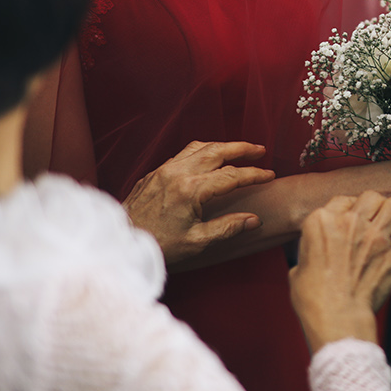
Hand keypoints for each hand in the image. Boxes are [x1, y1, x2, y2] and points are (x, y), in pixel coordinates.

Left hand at [122, 141, 274, 265]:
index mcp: (191, 190)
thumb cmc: (158, 245)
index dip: (253, 174)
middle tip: (260, 150)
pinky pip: (183, 153)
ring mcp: (165, 170)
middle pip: (217, 151)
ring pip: (200, 148)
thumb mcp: (197, 241)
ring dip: (222, 145)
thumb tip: (254, 220)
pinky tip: (209, 156)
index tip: (269, 175)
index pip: (231, 176)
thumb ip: (227, 227)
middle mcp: (178, 173)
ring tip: (238, 149)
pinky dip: (202, 150)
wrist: (120, 242)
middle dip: (242, 148)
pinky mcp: (155, 172)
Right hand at [288, 191, 390, 350]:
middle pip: (370, 196)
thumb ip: (309, 253)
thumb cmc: (313, 299)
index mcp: (322, 222)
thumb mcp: (298, 270)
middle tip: (378, 215)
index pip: (341, 200)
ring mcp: (375, 236)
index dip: (349, 208)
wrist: (336, 318)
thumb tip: (311, 257)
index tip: (353, 217)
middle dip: (375, 204)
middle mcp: (350, 222)